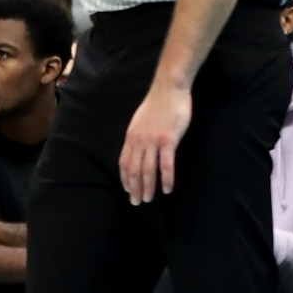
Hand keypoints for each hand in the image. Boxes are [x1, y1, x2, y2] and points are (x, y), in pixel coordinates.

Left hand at [119, 82, 190, 203]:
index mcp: (131, 137)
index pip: (124, 162)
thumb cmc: (157, 104)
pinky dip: (166, 179)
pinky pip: (166, 165)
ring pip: (147, 170)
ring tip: (149, 199)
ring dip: (148, 187)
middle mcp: (139, 141)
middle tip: (137, 202)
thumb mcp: (139, 121)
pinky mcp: (168, 141)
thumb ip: (138, 136)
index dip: (125, 178)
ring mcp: (153, 141)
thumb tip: (137, 149)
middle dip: (134, 188)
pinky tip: (167, 189)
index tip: (128, 190)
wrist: (168, 89)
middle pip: (134, 169)